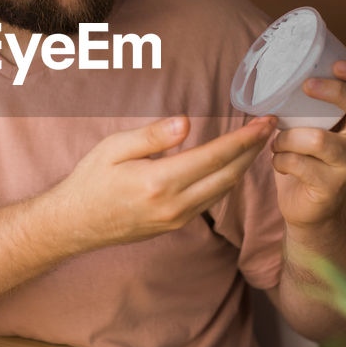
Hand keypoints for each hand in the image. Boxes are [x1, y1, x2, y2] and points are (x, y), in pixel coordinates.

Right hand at [50, 113, 276, 250]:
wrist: (74, 224)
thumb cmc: (90, 180)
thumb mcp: (113, 148)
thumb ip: (152, 136)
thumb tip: (186, 122)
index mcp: (159, 182)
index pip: (214, 157)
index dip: (243, 138)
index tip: (264, 121)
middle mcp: (174, 205)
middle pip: (229, 176)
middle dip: (253, 150)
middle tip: (271, 126)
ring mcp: (177, 219)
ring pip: (224, 191)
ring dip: (244, 166)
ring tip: (256, 142)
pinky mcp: (175, 225)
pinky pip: (211, 201)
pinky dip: (227, 180)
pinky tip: (231, 165)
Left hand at [269, 59, 345, 229]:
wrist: (310, 209)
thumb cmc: (307, 158)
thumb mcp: (311, 127)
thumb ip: (305, 105)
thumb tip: (274, 73)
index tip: (337, 64)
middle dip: (335, 92)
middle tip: (307, 85)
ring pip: (318, 140)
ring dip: (287, 137)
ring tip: (277, 142)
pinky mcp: (332, 187)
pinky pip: (298, 164)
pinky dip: (280, 160)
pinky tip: (279, 162)